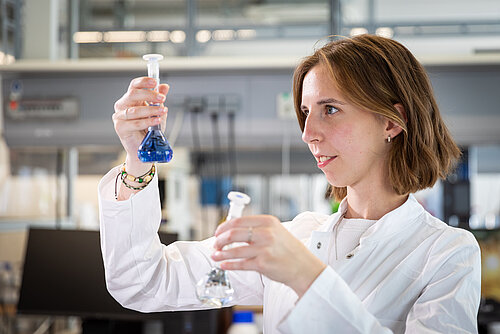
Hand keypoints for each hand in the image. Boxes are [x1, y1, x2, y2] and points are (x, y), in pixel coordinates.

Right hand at [112, 77, 169, 171]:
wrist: (145, 148)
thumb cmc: (149, 130)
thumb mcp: (157, 112)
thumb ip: (158, 100)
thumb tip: (164, 87)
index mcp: (131, 99)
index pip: (134, 86)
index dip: (144, 82)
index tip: (155, 82)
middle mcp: (123, 106)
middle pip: (133, 94)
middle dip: (149, 95)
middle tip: (162, 98)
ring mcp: (119, 117)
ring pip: (135, 110)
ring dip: (151, 110)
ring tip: (162, 111)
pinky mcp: (120, 128)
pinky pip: (135, 123)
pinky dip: (147, 121)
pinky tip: (156, 120)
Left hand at [212, 215, 326, 297]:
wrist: (304, 267)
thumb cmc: (288, 249)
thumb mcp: (276, 230)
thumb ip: (257, 228)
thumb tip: (232, 230)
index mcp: (268, 221)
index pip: (238, 221)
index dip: (223, 227)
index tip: (217, 232)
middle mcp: (266, 233)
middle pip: (233, 234)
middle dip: (220, 240)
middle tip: (216, 244)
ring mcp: (264, 249)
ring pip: (234, 250)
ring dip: (221, 254)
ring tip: (215, 255)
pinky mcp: (263, 264)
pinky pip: (240, 264)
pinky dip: (229, 264)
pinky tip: (223, 264)